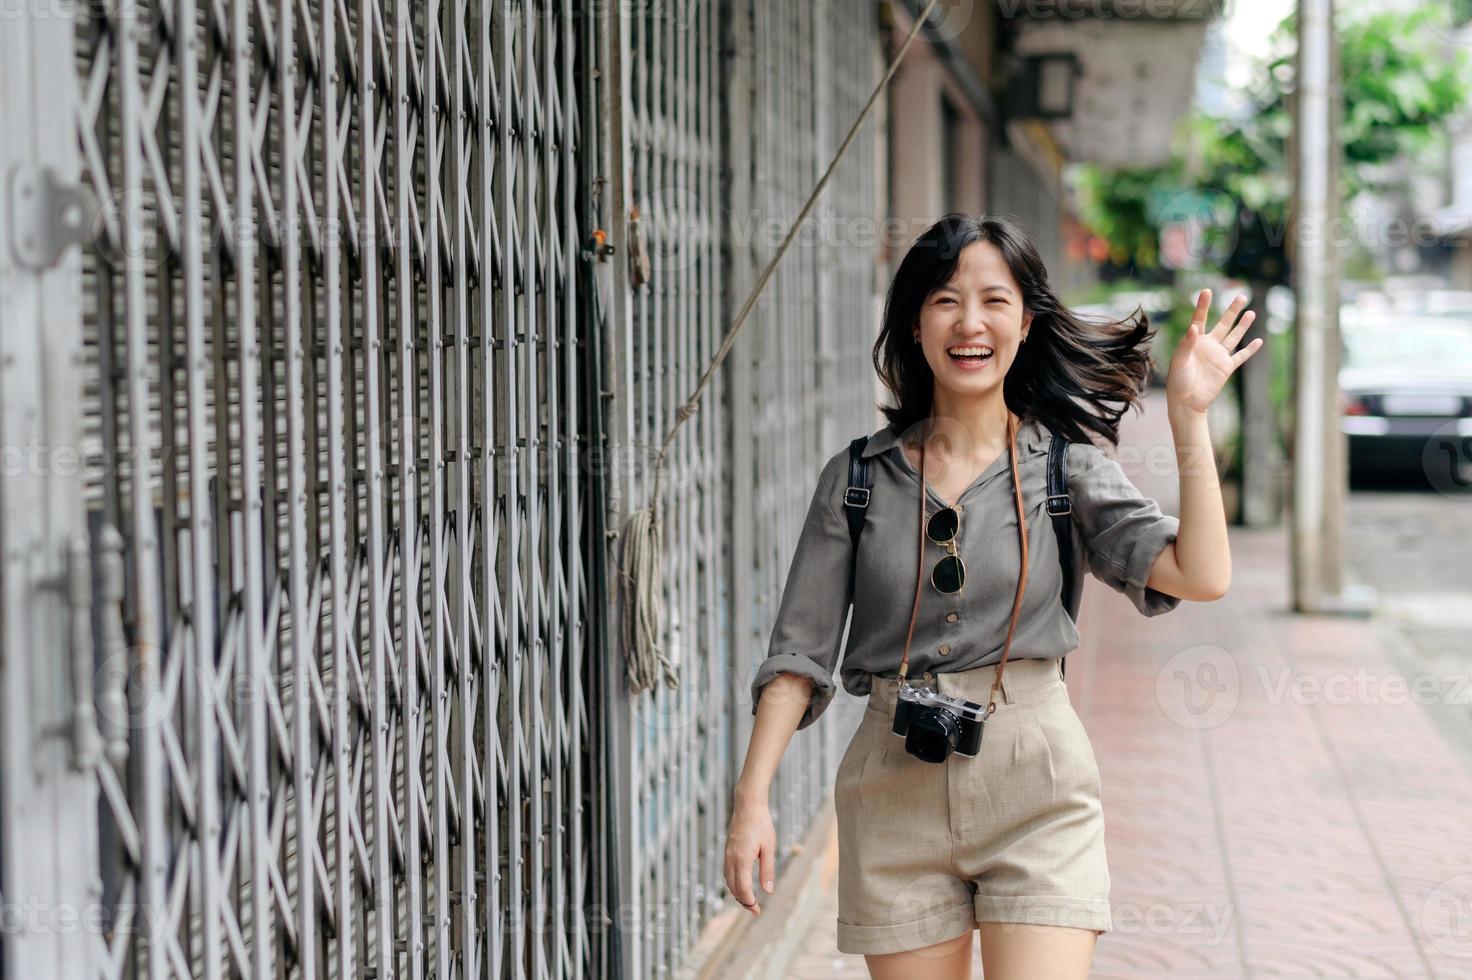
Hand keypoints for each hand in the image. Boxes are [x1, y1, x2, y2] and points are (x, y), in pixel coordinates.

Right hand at [722, 795, 775, 916]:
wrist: (748, 805)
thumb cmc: (762, 824)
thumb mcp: (769, 847)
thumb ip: (767, 870)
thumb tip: (768, 890)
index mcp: (742, 859)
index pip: (743, 888)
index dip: (750, 902)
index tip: (757, 911)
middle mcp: (731, 858)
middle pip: (733, 888)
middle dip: (743, 901)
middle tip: (755, 910)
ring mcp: (727, 854)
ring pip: (728, 881)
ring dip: (737, 893)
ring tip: (748, 900)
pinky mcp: (727, 850)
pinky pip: (727, 872)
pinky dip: (732, 882)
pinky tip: (740, 884)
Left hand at [1166, 289, 1265, 415]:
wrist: (1186, 401)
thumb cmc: (1178, 380)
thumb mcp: (1179, 361)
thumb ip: (1186, 344)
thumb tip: (1194, 327)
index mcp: (1194, 341)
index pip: (1199, 319)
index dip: (1203, 305)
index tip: (1207, 290)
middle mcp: (1208, 345)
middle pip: (1223, 324)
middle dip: (1232, 310)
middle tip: (1241, 295)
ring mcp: (1218, 356)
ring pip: (1234, 337)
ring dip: (1243, 325)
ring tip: (1251, 312)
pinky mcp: (1226, 368)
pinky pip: (1241, 356)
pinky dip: (1250, 349)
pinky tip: (1259, 340)